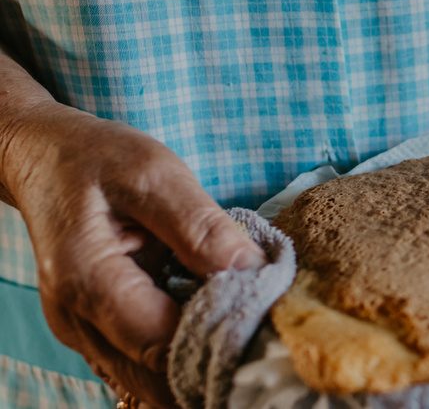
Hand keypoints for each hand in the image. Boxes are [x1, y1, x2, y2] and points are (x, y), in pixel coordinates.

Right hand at [1, 103, 264, 406]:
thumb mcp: (155, 173)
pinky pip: (145, 362)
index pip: (162, 339)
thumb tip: (252, 271)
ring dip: (202, 362)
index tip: (272, 320)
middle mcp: (76, 320)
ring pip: (151, 379)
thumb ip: (201, 226)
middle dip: (216, 361)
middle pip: (156, 374)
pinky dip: (184, 353)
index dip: (221, 338)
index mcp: (85, 278)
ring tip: (251, 329)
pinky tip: (219, 326)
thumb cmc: (98, 159)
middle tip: (270, 334)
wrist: (47, 159)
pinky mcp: (98, 332)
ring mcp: (84, 332)